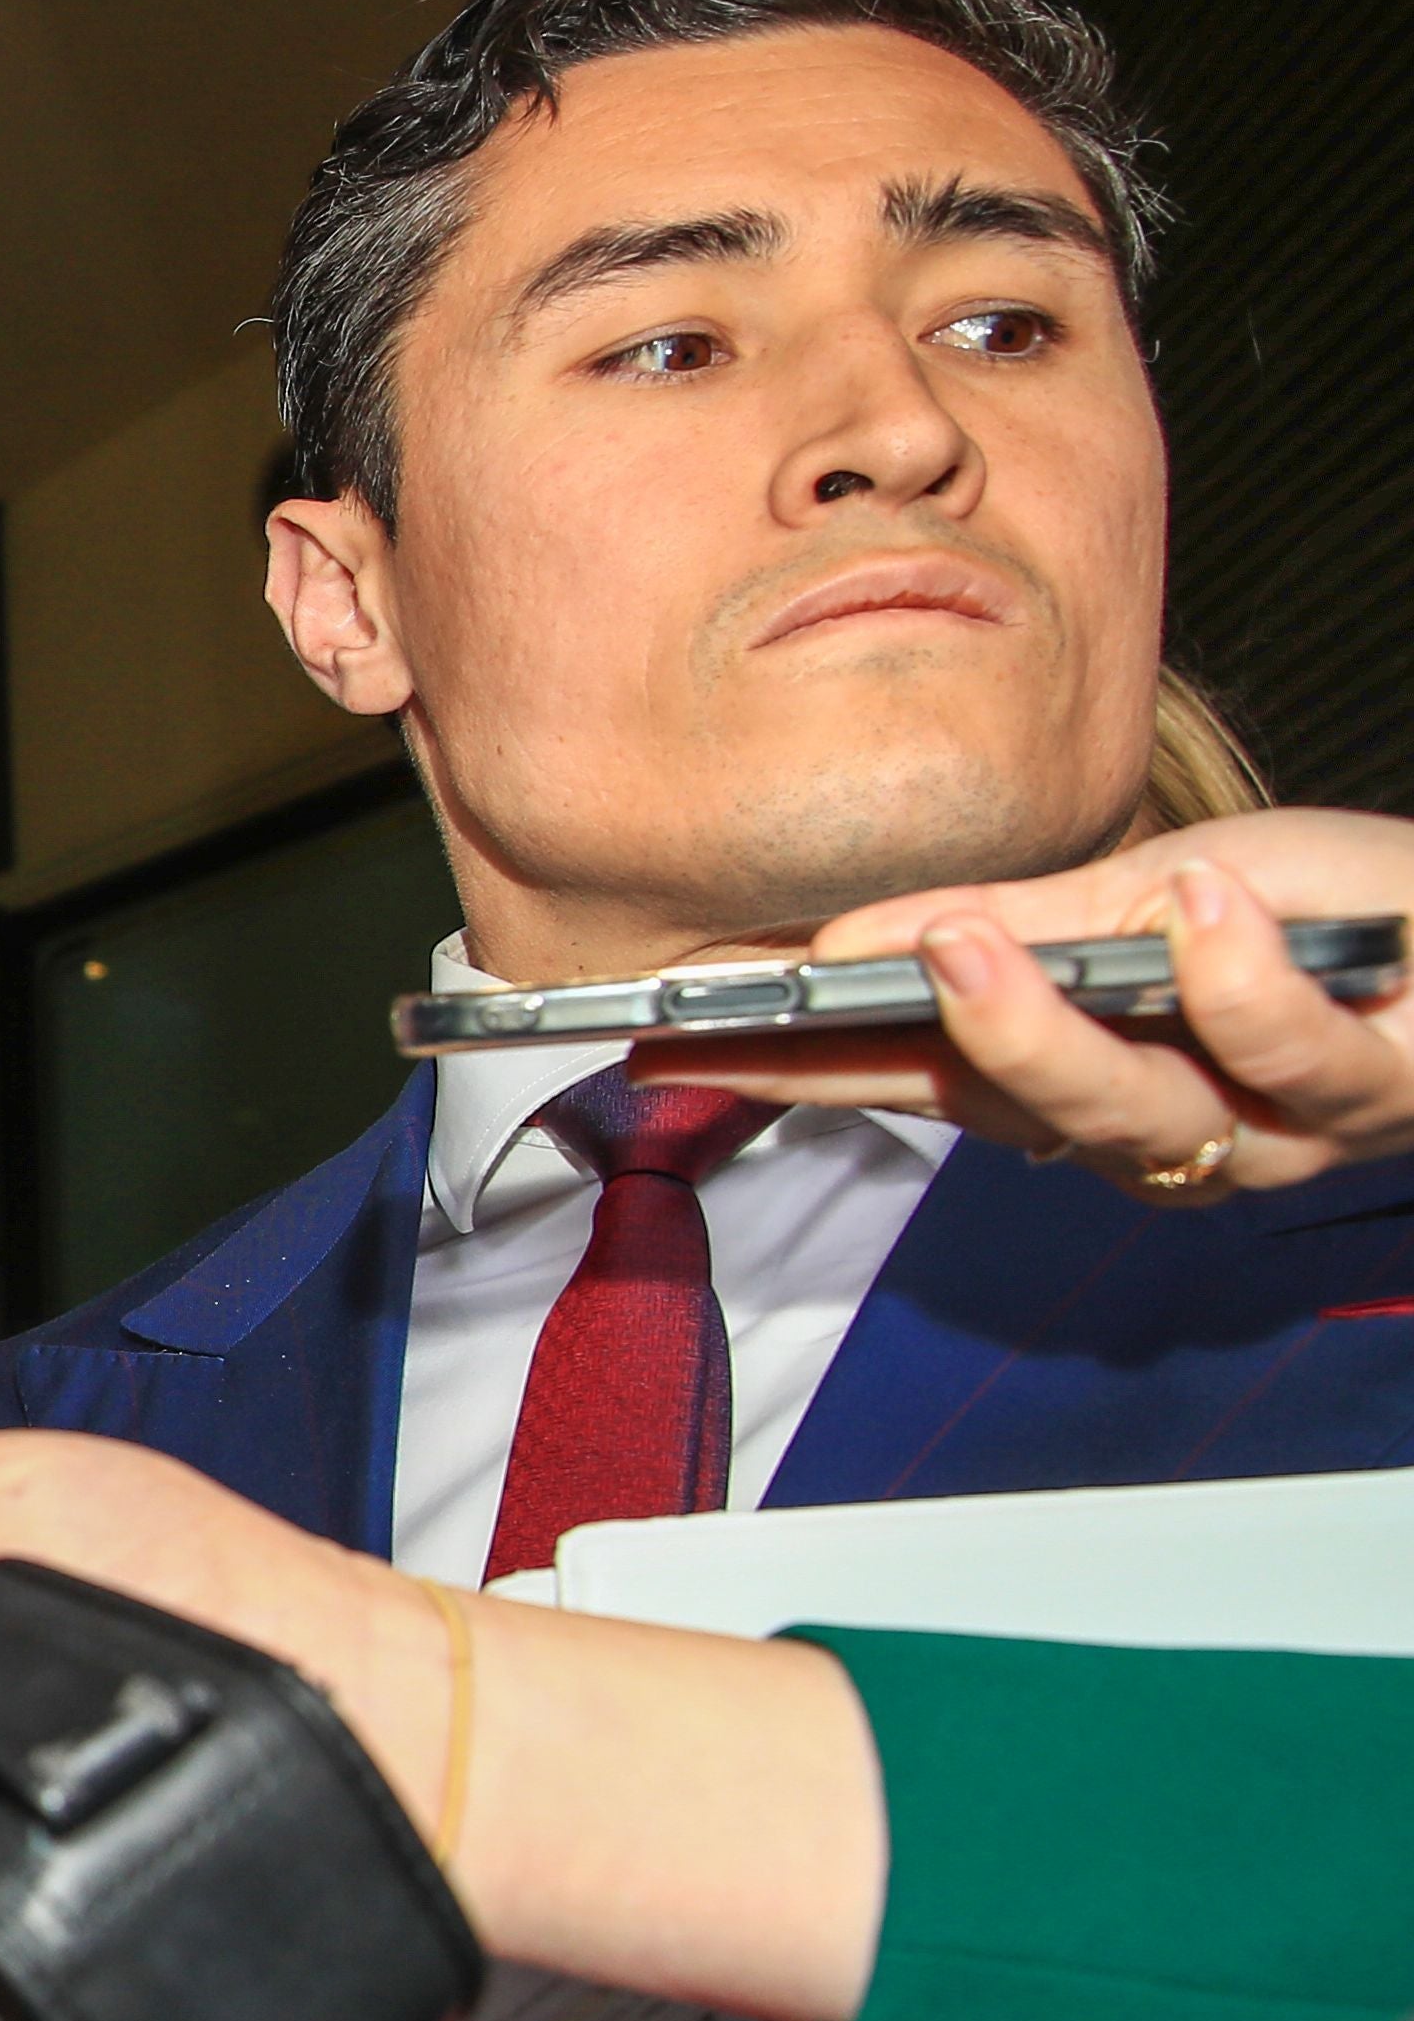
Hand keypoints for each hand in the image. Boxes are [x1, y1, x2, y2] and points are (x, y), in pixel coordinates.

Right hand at [649, 811, 1413, 1193]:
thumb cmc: (1329, 909)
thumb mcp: (1145, 889)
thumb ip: (1008, 921)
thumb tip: (844, 941)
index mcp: (1087, 1081)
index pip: (915, 1080)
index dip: (792, 1067)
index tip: (677, 1042)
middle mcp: (1169, 1131)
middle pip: (1028, 1121)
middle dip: (907, 1052)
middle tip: (827, 979)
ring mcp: (1272, 1126)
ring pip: (1144, 1120)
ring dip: (1046, 1033)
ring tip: (976, 941)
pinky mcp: (1377, 1088)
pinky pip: (1293, 1059)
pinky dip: (1237, 981)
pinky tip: (1200, 906)